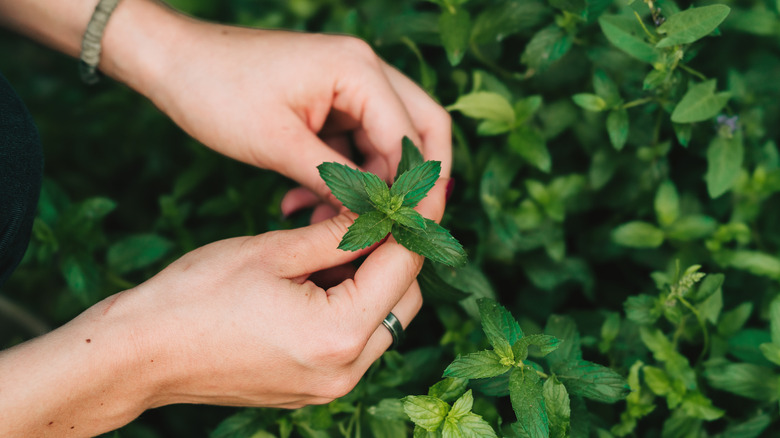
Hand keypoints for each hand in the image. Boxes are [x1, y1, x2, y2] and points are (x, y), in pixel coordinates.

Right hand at [0, 181, 447, 437]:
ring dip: (373, 282)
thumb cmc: (196, 296)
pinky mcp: (313, 389)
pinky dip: (350, 307)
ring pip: (384, 322)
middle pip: (404, 300)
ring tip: (333, 246)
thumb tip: (381, 212)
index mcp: (339, 333)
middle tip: (368, 216)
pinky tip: (319, 278)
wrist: (141, 353)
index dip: (413, 224)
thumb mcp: (274, 251)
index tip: (415, 194)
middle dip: (394, 255)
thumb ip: (339, 234)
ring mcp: (329, 386)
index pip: (404, 268)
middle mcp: (345, 370)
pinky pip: (355, 343)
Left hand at [131, 15, 451, 217]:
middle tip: (397, 228)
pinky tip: (305, 203)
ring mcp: (348, 85)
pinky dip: (341, 176)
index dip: (414, 189)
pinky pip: (354, 144)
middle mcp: (364, 71)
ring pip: (385, 143)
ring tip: (323, 220)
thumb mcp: (278, 144)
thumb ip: (336, 181)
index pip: (410, 137)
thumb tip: (375, 218)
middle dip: (410, 183)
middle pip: (419, 131)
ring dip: (367, 185)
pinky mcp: (330, 101)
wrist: (172, 62)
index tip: (406, 233)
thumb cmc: (217, 91)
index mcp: (358, 70)